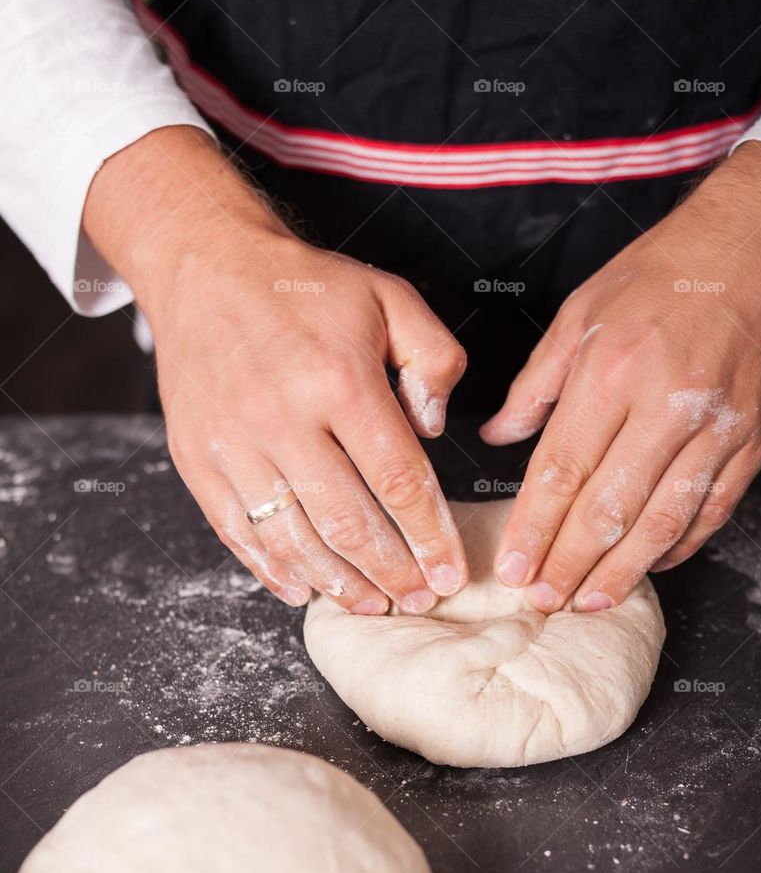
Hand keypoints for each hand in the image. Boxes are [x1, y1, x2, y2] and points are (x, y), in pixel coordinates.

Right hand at [84, 128, 467, 611]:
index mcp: (339, 380)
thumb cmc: (304, 288)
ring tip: (374, 605)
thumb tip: (436, 429)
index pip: (398, 480)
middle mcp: (282, 418)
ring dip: (339, 583)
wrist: (206, 267)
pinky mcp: (198, 460)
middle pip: (348, 522)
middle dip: (392, 572)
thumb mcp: (389, 297)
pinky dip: (272, 570)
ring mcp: (234, 445)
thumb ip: (433, 359)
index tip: (450, 573)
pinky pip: (237, 533)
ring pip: (293, 538)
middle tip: (419, 599)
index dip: (430, 537)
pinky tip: (305, 590)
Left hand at [482, 142, 760, 611]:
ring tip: (588, 602)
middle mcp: (666, 403)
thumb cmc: (665, 272)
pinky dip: (680, 544)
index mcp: (612, 369)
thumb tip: (496, 437)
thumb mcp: (583, 310)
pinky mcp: (755, 439)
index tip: (513, 568)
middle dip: (570, 564)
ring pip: (664, 520)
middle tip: (543, 600)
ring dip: (622, 571)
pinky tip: (650, 565)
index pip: (562, 470)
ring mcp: (718, 426)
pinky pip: (713, 509)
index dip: (534, 529)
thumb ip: (536, 384)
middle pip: (609, 508)